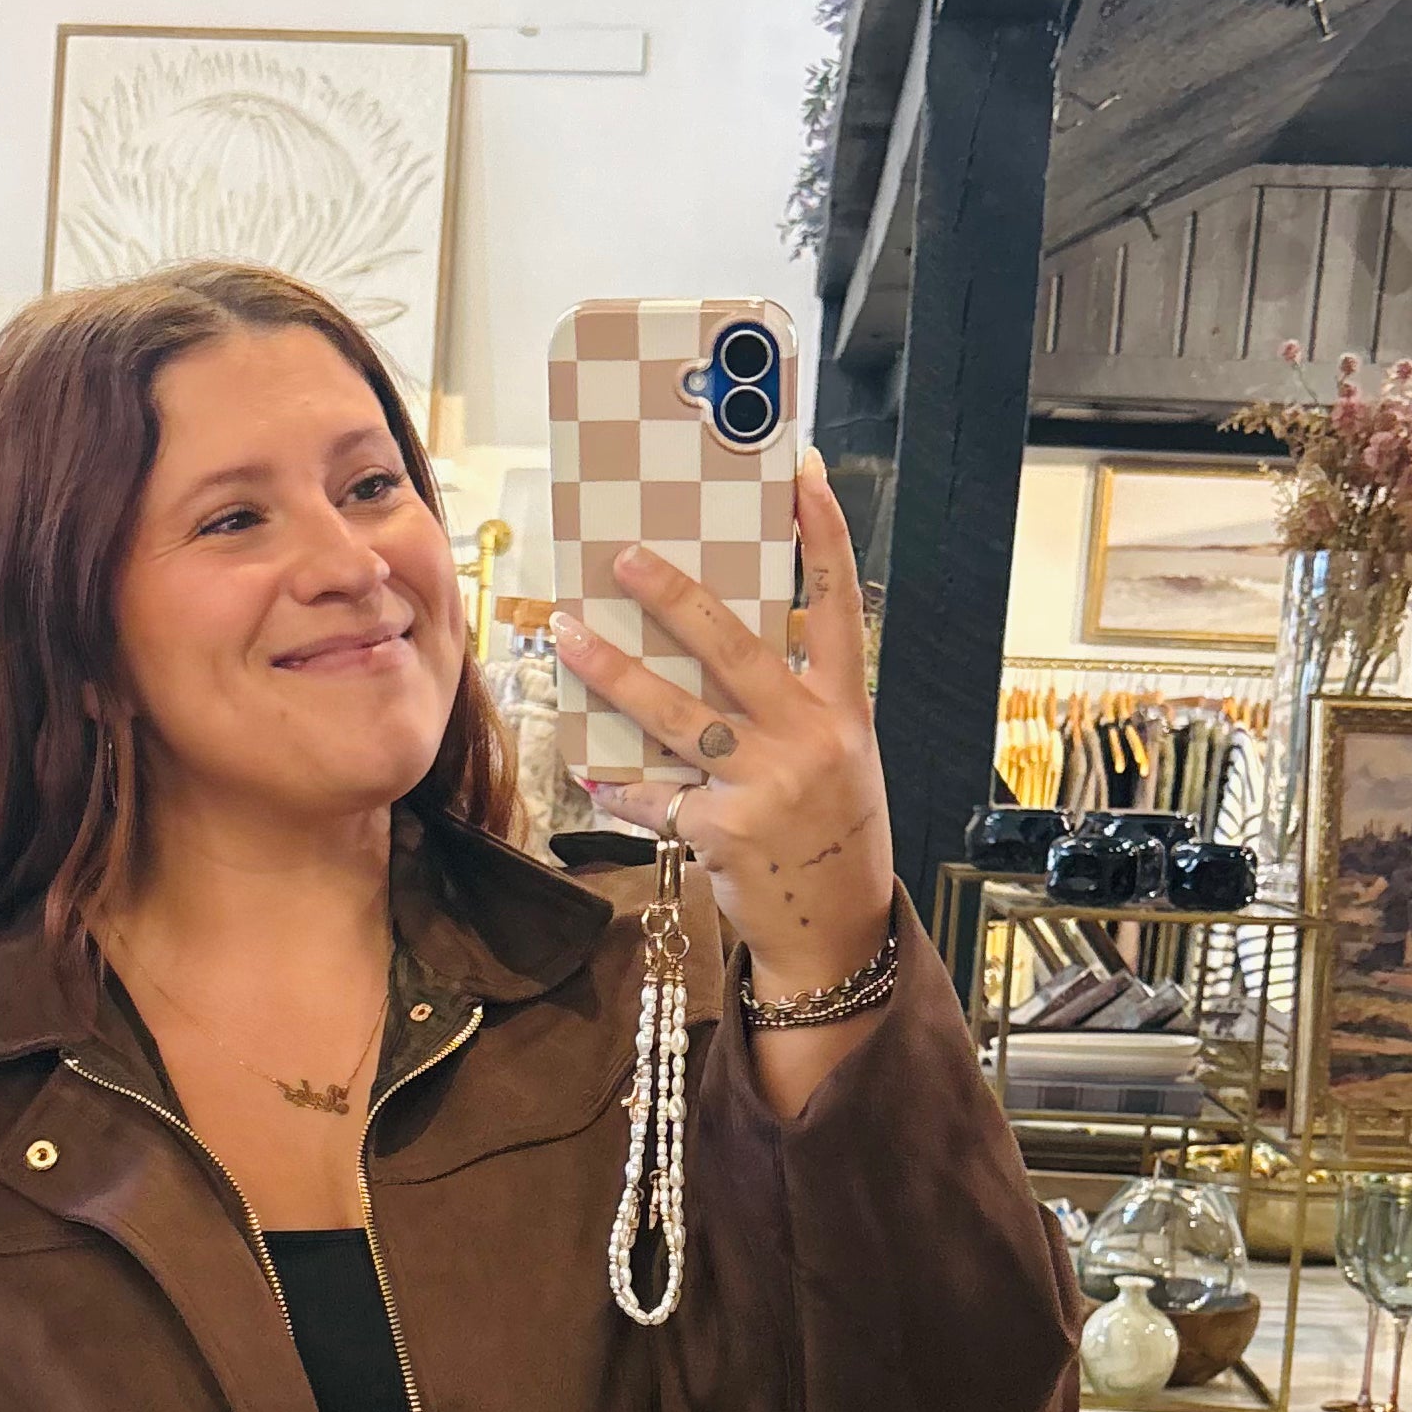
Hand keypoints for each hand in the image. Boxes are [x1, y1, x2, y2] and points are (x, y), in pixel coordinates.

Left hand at [551, 448, 891, 1005]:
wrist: (836, 933)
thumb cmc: (830, 837)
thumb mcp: (838, 761)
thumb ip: (792, 708)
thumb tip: (714, 653)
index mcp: (844, 711)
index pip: (840, 606)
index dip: (825, 539)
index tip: (802, 478)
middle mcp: (809, 738)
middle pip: (732, 647)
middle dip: (672, 597)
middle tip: (623, 559)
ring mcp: (763, 784)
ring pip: (674, 714)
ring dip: (613, 672)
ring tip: (567, 637)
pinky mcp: (721, 830)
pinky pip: (655, 795)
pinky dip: (621, 785)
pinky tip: (590, 771)